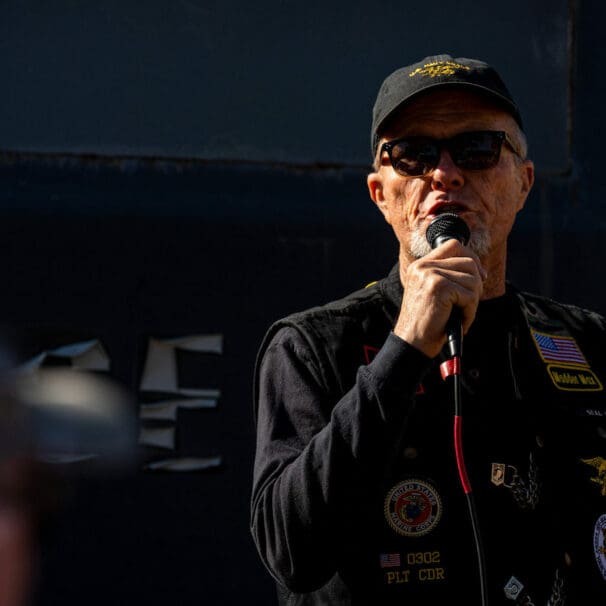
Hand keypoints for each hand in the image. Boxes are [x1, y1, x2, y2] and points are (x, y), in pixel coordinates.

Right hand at [394, 240, 485, 357]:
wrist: (411, 343)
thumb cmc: (426, 324)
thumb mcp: (434, 294)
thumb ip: (448, 277)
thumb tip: (478, 269)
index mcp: (420, 266)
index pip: (453, 245)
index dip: (471, 258)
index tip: (479, 276)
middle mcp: (423, 266)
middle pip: (468, 262)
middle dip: (476, 285)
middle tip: (468, 305)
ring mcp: (430, 274)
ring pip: (472, 279)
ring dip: (473, 301)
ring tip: (460, 315)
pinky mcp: (438, 287)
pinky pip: (470, 295)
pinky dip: (470, 312)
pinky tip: (459, 321)